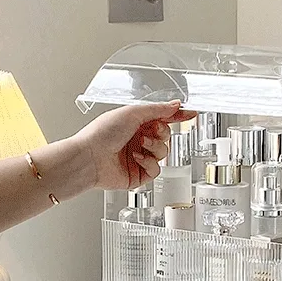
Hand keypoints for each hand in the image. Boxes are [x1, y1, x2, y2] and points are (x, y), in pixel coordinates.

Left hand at [73, 100, 195, 189]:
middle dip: (162, 133)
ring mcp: (139, 158)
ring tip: (141, 145)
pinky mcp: (139, 175)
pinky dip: (149, 162)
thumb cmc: (102, 133)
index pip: (163, 118)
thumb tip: (175, 105)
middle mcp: (138, 140)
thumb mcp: (132, 113)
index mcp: (135, 123)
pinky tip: (136, 158)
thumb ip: (157, 110)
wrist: (90, 158)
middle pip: (166, 136)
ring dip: (155, 147)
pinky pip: (156, 169)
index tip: (191, 113)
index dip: (177, 116)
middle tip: (153, 131)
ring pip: (163, 153)